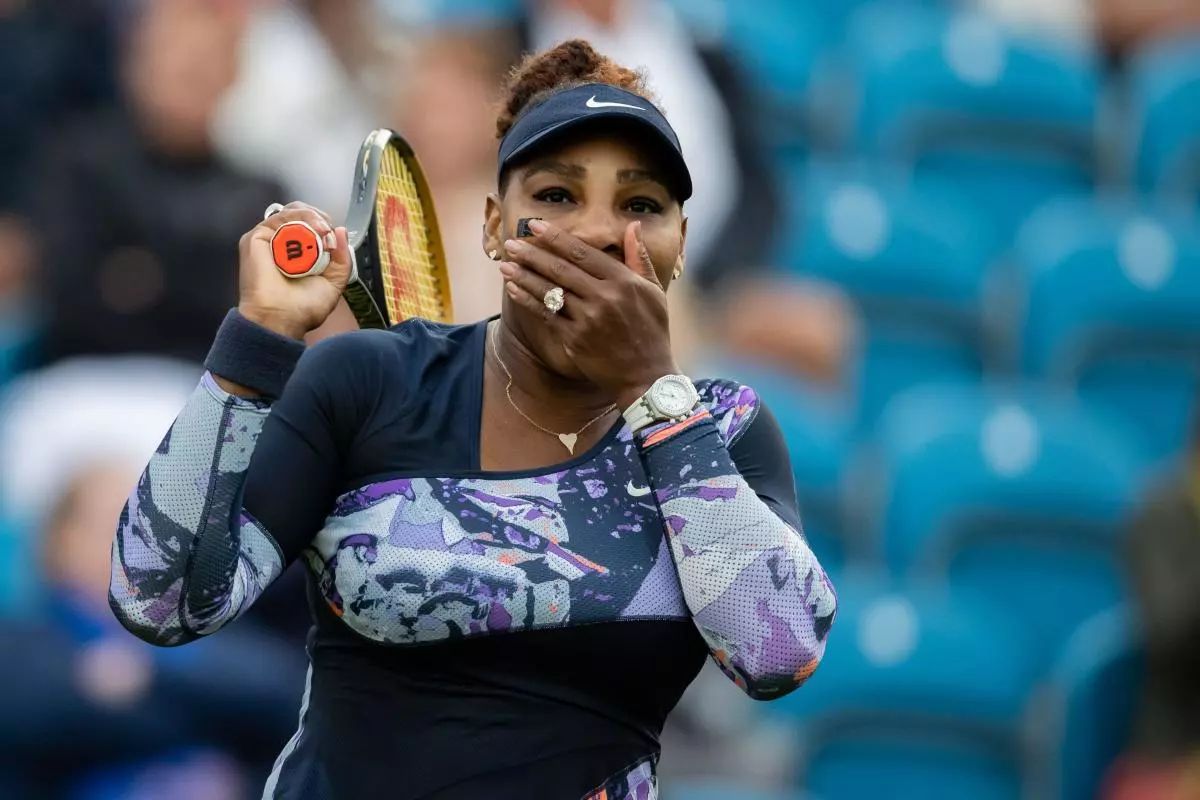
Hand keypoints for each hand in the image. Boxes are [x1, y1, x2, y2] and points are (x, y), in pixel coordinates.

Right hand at [237, 202, 352, 339]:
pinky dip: (298, 219)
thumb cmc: (303, 308)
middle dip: (319, 217)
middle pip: (300, 213)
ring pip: (291, 212)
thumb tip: (342, 231)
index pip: (311, 225)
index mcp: (297, 253)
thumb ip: (342, 259)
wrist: (281, 319)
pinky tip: (312, 230)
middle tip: (329, 232)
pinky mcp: (256, 237)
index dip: (325, 226)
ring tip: (323, 231)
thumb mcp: (333, 282)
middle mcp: (281, 243)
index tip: (336, 238)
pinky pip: (278, 218)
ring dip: (312, 217)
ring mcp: (268, 239)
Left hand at [500, 219, 678, 409]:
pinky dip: (528, 300)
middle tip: (511, 243)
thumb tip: (633, 225)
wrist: (647, 376)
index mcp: (623, 281)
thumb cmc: (652, 331)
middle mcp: (604, 297)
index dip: (556, 238)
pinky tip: (514, 289)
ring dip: (524, 276)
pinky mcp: (575, 339)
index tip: (535, 225)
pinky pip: (547, 315)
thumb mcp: (654, 290)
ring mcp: (587, 319)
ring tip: (505, 264)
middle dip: (532, 254)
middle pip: (560, 269)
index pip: (582, 252)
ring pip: (549, 291)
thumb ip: (639, 257)